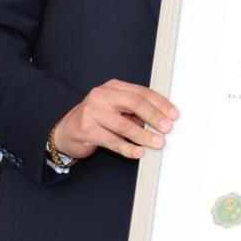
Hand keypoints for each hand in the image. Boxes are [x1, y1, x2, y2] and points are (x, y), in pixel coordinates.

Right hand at [51, 79, 179, 159]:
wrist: (66, 132)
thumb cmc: (96, 119)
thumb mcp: (116, 108)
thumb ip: (134, 110)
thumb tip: (163, 119)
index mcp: (113, 87)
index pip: (142, 92)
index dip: (160, 103)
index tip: (174, 114)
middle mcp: (102, 96)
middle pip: (135, 103)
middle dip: (155, 117)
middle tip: (168, 128)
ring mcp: (92, 112)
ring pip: (124, 125)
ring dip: (144, 135)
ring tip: (157, 143)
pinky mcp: (86, 130)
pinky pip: (112, 141)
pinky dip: (127, 148)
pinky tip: (138, 152)